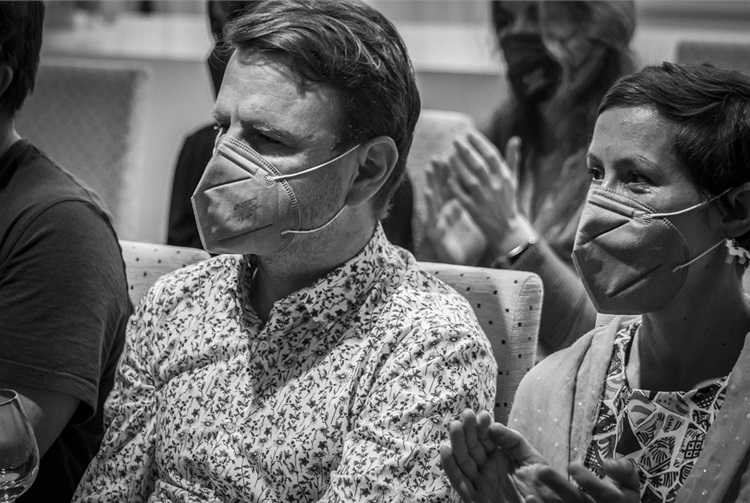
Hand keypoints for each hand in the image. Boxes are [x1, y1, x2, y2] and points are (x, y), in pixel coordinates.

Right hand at [423, 161, 485, 264]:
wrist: (463, 264)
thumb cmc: (467, 243)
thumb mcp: (473, 220)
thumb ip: (474, 203)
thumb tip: (481, 189)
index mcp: (455, 208)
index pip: (453, 186)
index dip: (452, 172)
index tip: (454, 154)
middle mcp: (445, 213)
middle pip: (442, 189)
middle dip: (441, 173)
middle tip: (440, 154)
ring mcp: (438, 221)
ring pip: (434, 199)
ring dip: (432, 182)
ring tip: (431, 167)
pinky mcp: (435, 232)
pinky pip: (432, 216)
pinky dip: (429, 204)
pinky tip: (428, 193)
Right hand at [440, 410, 546, 502]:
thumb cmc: (542, 489)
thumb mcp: (532, 460)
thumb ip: (514, 441)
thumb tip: (493, 427)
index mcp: (498, 459)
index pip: (485, 440)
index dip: (482, 427)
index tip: (483, 416)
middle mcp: (486, 469)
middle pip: (472, 448)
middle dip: (468, 431)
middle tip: (466, 414)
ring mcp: (481, 484)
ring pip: (464, 462)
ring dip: (457, 444)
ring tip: (455, 426)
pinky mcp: (477, 499)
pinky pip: (461, 484)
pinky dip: (451, 468)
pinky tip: (445, 450)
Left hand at [441, 130, 534, 257]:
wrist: (506, 228)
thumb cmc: (508, 200)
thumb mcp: (512, 180)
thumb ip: (512, 159)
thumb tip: (515, 139)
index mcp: (504, 176)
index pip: (491, 155)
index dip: (479, 142)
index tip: (468, 132)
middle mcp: (494, 186)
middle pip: (478, 164)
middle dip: (466, 150)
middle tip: (455, 139)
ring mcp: (483, 198)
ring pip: (468, 178)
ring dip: (457, 165)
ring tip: (448, 153)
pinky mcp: (473, 209)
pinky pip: (461, 194)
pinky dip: (454, 184)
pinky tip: (446, 175)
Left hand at [520, 459, 639, 502]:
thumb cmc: (620, 502)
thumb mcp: (628, 488)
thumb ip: (624, 473)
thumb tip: (609, 463)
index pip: (607, 496)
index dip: (591, 482)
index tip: (571, 465)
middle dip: (561, 488)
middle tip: (542, 470)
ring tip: (528, 493)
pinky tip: (529, 500)